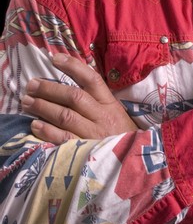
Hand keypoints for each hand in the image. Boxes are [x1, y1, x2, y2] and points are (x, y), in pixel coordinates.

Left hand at [21, 53, 137, 143]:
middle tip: (31, 85)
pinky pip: (63, 139)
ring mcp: (94, 135)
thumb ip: (97, 100)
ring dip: (43, 107)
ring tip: (26, 102)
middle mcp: (103, 117)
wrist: (133, 164)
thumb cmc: (121, 136)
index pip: (92, 79)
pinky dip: (47, 131)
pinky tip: (35, 125)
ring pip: (66, 116)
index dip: (73, 67)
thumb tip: (72, 82)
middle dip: (49, 89)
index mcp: (110, 104)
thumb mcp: (115, 114)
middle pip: (74, 97)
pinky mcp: (85, 152)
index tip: (55, 59)